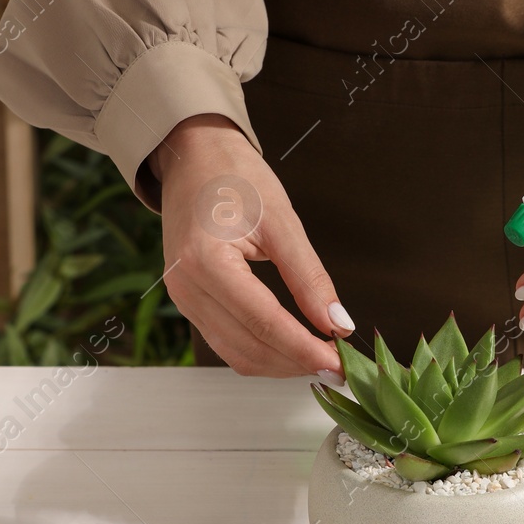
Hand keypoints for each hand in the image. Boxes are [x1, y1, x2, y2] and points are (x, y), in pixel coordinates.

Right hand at [153, 114, 351, 379]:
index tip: (341, 364)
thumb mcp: (282, 221)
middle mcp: (186, 287)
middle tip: (340, 366)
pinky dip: (263, 352)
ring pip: (237, 355)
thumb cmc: (233, 176)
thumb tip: (338, 323)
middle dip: (298, 362)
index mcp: (205, 261)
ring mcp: (182, 299)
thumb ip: (310, 277)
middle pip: (249, 347)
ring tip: (322, 358)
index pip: (264, 323)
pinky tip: (293, 347)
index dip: (305, 349)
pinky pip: (227, 343)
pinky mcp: (189, 303)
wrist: (192, 157)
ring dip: (281, 364)